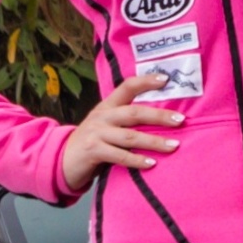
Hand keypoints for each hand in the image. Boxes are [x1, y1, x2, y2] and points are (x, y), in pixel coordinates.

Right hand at [59, 71, 185, 191]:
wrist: (61, 159)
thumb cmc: (92, 142)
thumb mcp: (106, 124)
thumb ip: (125, 120)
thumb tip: (161, 119)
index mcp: (107, 106)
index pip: (127, 87)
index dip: (146, 81)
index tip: (166, 79)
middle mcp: (102, 116)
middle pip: (134, 113)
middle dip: (159, 116)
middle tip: (180, 120)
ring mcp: (97, 133)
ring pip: (130, 136)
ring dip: (154, 142)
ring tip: (174, 146)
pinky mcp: (93, 151)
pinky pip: (120, 156)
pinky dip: (137, 160)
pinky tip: (151, 163)